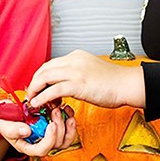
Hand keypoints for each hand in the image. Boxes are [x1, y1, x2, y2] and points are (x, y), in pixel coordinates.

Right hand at [0, 105, 76, 156]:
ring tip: (63, 109)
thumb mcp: (4, 123)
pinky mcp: (53, 127)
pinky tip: (66, 109)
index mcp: (27, 146)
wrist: (6, 109)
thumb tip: (26, 132)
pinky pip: (66, 129)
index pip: (41, 150)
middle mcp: (39, 143)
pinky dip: (68, 119)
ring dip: (67, 126)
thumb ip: (12, 129)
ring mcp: (47, 136)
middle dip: (60, 129)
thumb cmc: (4, 118)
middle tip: (55, 111)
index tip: (51, 124)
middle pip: (56, 145)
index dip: (49, 140)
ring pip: (64, 139)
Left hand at [26, 50, 145, 108]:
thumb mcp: (91, 71)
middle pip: (44, 69)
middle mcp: (74, 60)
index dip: (40, 76)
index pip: (51, 64)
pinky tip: (39, 104)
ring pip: (45, 77)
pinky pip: (53, 90)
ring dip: (35, 90)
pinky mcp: (78, 84)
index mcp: (77, 56)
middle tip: (31, 95)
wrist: (128, 84)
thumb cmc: (114, 82)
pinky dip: (42, 98)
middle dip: (34, 83)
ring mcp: (76, 71)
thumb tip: (65, 85)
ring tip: (32, 101)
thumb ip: (77, 74)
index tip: (37, 87)